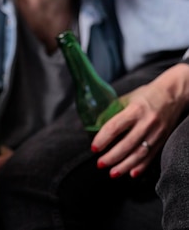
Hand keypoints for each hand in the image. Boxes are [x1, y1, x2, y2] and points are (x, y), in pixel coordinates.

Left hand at [92, 63, 188, 177]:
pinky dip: (141, 167)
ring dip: (125, 166)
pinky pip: (151, 156)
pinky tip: (131, 173)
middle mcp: (147, 122)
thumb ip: (112, 111)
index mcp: (135, 109)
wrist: (174, 94)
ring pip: (140, 153)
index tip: (94, 148)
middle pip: (127, 144)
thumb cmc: (146, 95)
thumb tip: (95, 124)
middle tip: (100, 164)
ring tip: (112, 173)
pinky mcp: (163, 139)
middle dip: (112, 157)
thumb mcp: (127, 98)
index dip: (103, 139)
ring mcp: (157, 132)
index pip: (115, 127)